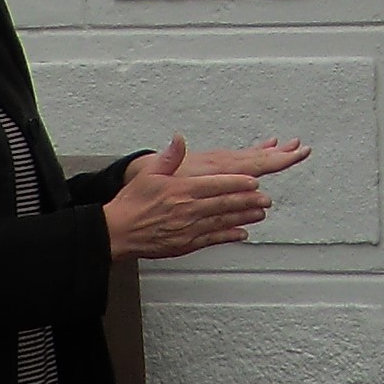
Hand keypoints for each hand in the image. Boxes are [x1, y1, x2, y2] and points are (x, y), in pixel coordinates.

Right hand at [104, 136, 286, 261]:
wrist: (118, 232)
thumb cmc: (132, 203)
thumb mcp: (149, 173)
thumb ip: (169, 157)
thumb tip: (179, 140)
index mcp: (182, 190)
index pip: (217, 185)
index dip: (238, 183)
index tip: (253, 182)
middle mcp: (189, 209)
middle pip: (225, 204)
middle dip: (248, 201)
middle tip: (265, 199)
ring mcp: (189, 228)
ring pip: (223, 222)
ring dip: (244, 217)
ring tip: (260, 214)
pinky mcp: (186, 244)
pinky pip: (213, 239)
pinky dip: (229, 236)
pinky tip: (241, 234)